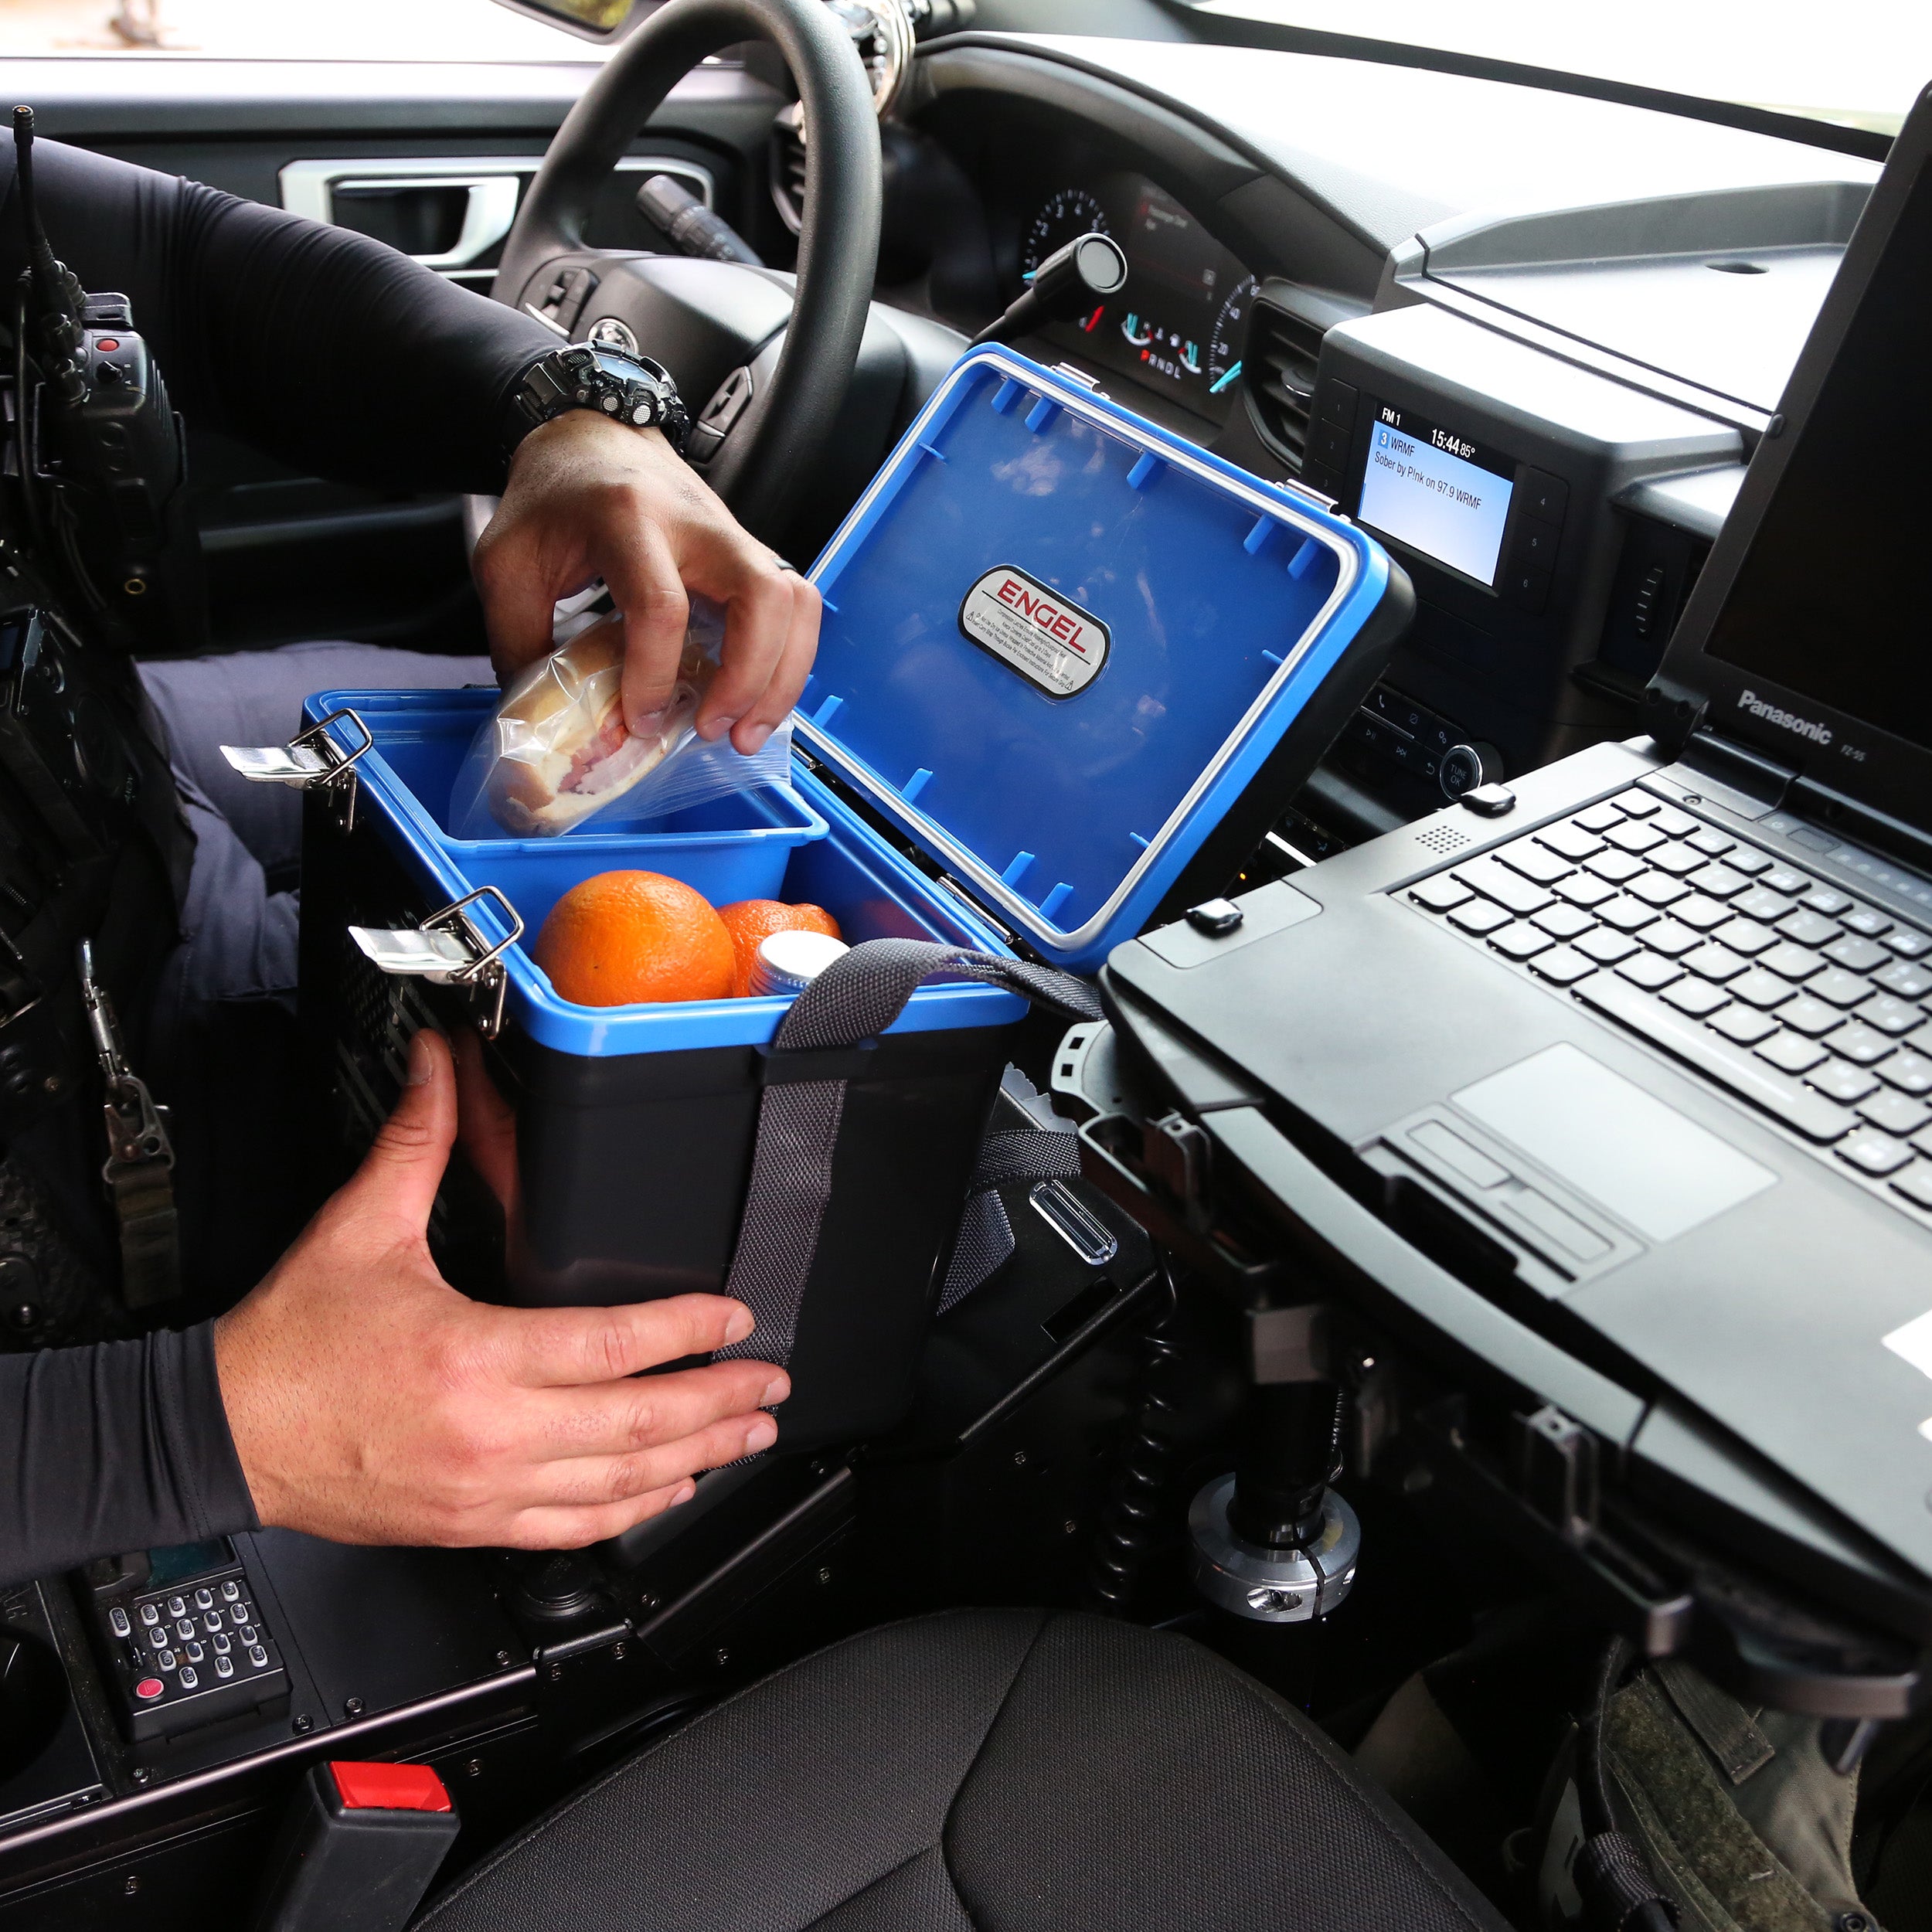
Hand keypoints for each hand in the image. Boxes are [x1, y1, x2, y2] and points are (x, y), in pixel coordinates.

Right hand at [213, 1031, 786, 1549]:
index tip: (734, 1319)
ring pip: (619, 1485)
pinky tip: (669, 1490)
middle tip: (768, 1383)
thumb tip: (440, 1065)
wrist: (226, 1434)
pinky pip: (573, 1529)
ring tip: (747, 1437)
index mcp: (473, 1356)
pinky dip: (632, 1510)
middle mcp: (491, 1434)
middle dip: (718, 1402)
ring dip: (696, 1459)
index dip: (688, 1331)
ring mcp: (485, 1490)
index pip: (614, 1345)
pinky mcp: (472, 1526)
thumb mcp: (360, 1226)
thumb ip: (418, 1142)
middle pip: (638, 1423)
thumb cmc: (292, 1343)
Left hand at [472, 411, 819, 755]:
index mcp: (628, 519)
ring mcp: (733, 535)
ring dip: (783, 676)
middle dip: (749, 678)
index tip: (640, 720)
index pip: (661, 605)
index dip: (655, 676)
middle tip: (717, 732)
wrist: (591, 437)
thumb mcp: (506, 564)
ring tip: (748, 730)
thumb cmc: (551, 500)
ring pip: (796, 601)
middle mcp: (697, 523)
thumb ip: (518, 640)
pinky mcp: (749, 553)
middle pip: (762, 597)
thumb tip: (548, 720)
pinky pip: (795, 607)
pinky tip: (757, 700)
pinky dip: (788, 660)